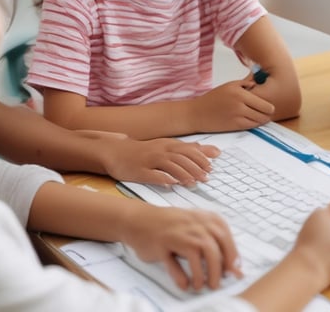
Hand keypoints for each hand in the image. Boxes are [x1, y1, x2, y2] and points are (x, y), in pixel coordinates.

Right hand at [98, 134, 219, 185]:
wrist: (115, 151)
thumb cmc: (145, 151)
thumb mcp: (167, 146)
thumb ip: (189, 149)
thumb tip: (214, 151)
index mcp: (167, 145)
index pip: (188, 150)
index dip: (201, 158)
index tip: (211, 168)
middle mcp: (160, 151)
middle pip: (181, 157)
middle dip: (195, 167)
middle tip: (205, 178)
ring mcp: (149, 160)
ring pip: (169, 165)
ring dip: (182, 173)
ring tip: (192, 183)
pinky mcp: (139, 171)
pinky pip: (152, 175)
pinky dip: (163, 179)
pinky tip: (171, 184)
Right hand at [122, 205, 241, 290]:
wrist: (140, 219)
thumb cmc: (172, 226)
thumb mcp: (196, 228)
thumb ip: (216, 245)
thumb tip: (237, 270)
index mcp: (204, 218)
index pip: (225, 237)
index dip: (231, 257)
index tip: (233, 272)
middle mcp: (191, 224)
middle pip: (212, 248)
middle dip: (217, 270)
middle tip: (216, 284)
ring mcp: (175, 234)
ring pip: (195, 254)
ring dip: (200, 274)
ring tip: (200, 286)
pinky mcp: (160, 245)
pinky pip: (173, 263)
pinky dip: (180, 277)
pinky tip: (185, 285)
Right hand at [190, 80, 275, 131]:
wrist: (197, 113)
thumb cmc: (213, 98)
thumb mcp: (229, 86)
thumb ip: (245, 84)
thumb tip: (260, 83)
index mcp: (240, 93)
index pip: (265, 103)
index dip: (269, 105)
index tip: (269, 105)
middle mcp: (240, 105)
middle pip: (265, 113)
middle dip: (267, 113)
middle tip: (267, 111)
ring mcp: (238, 117)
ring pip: (259, 121)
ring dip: (262, 119)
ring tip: (259, 115)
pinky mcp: (235, 126)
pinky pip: (251, 126)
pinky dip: (254, 123)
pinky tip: (251, 119)